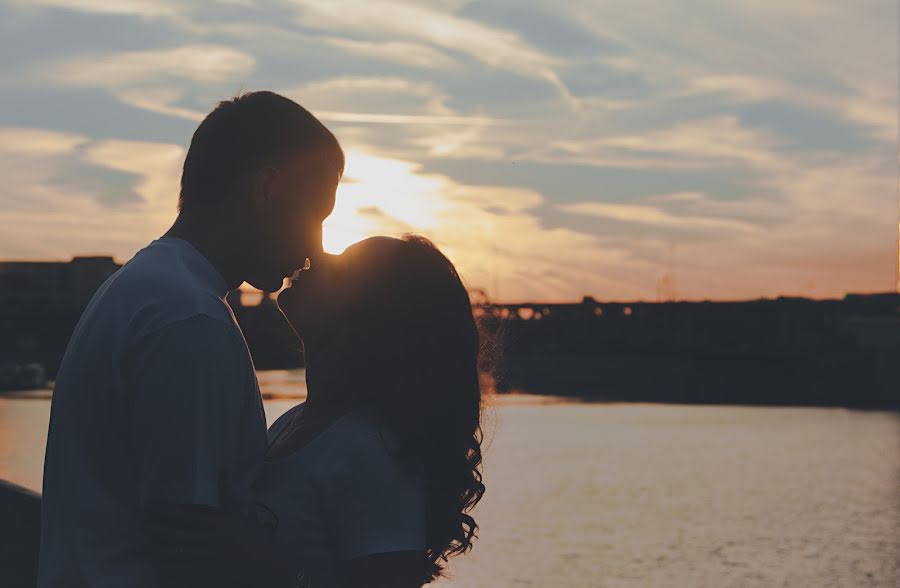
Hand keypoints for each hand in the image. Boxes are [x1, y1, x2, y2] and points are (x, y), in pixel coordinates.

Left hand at [144, 473, 276, 585]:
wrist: (255, 563)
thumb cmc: (244, 535)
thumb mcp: (235, 511)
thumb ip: (225, 492)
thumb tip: (222, 471)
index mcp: (212, 522)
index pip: (182, 515)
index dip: (164, 512)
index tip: (152, 508)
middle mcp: (203, 538)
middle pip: (171, 533)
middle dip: (154, 529)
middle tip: (142, 525)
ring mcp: (199, 557)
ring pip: (170, 552)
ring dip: (156, 547)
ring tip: (146, 542)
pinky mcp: (198, 571)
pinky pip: (175, 568)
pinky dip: (164, 564)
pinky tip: (157, 560)